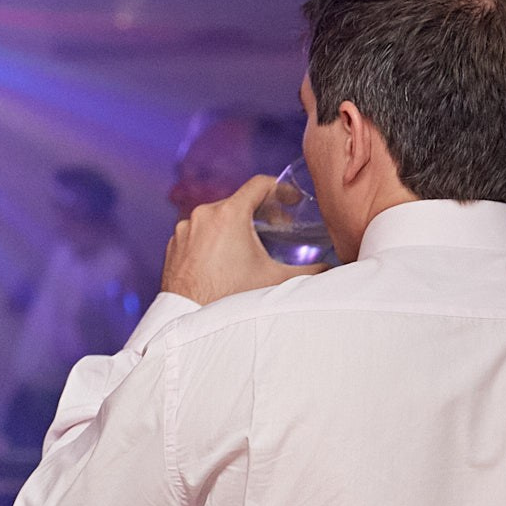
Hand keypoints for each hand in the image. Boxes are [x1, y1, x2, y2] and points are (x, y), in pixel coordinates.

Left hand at [161, 173, 324, 305]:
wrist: (189, 321)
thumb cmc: (229, 298)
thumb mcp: (275, 280)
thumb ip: (310, 271)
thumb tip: (332, 269)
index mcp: (227, 214)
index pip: (259, 184)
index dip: (281, 189)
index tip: (292, 201)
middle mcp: (201, 216)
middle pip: (238, 201)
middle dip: (261, 211)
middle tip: (279, 226)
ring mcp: (184, 231)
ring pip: (216, 217)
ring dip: (237, 225)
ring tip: (253, 244)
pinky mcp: (173, 246)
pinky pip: (198, 232)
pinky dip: (214, 238)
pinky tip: (226, 258)